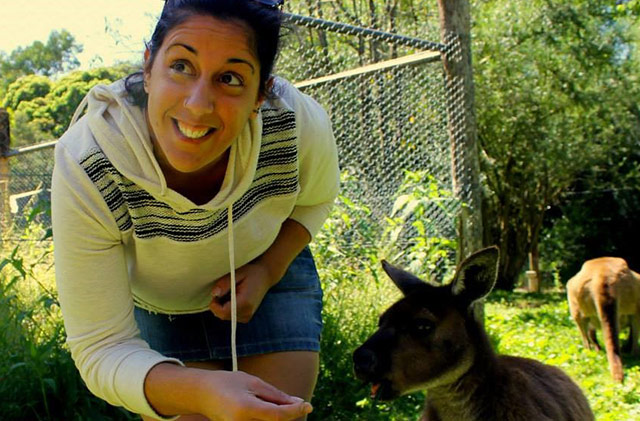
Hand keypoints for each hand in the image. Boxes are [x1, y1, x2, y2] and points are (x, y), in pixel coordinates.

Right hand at [196, 370, 312, 420]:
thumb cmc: (227, 383)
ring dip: (278, 417)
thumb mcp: (252, 382)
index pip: (277, 415)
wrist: (201, 394)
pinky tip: (269, 411)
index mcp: (244, 409)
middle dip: (289, 414)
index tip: (308, 405)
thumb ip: (276, 395)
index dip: (295, 411)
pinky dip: (269, 420)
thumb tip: (298, 403)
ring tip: (273, 404)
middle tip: (296, 403)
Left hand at [209, 262, 273, 321]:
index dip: (214, 305)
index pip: (223, 312)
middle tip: (223, 291)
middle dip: (218, 305)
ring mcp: (248, 316)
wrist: (265, 277)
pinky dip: (228, 308)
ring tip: (231, 293)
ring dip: (223, 306)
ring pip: (226, 317)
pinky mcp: (247, 317)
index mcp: (245, 302)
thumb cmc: (251, 273)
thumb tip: (214, 294)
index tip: (215, 295)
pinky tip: (234, 298)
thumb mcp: (237, 273)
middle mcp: (247, 312)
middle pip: (223, 316)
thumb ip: (225, 284)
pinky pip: (231, 316)